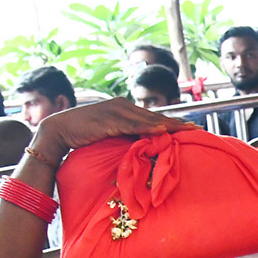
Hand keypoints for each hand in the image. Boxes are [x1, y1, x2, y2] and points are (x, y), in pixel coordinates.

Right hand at [32, 97, 195, 164]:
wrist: (59, 131)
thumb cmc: (87, 137)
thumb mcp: (114, 139)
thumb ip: (131, 140)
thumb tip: (148, 151)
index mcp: (127, 111)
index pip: (156, 118)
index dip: (175, 123)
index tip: (195, 129)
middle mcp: (124, 106)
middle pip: (157, 117)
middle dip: (178, 123)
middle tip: (198, 129)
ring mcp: (116, 111)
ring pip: (148, 119)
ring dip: (168, 124)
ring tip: (186, 129)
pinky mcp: (108, 118)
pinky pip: (131, 124)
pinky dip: (147, 127)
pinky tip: (161, 130)